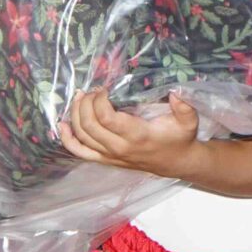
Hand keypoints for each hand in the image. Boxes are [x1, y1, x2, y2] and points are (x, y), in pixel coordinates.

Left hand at [58, 88, 200, 178]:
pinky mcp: (104, 160)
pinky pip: (80, 152)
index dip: (99, 100)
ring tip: (79, 97)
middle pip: (89, 125)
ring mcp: (109, 156)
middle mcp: (119, 148)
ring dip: (75, 114)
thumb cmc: (179, 138)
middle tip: (92, 90)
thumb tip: (175, 91)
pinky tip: (63, 125)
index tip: (104, 88)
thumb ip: (184, 106)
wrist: (176, 163)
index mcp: (136, 136)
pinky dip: (68, 139)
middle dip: (85, 103)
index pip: (106, 118)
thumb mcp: (188, 121)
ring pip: (81, 136)